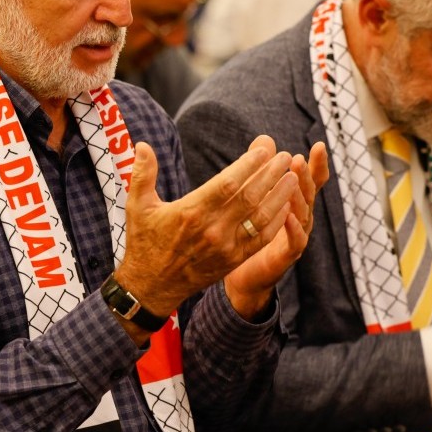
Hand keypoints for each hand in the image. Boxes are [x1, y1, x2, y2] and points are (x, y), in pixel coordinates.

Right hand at [113, 137, 298, 336]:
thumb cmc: (144, 242)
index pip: (227, 184)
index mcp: (190, 213)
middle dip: (270, 175)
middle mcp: (211, 230)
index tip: (264, 150)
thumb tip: (141, 145)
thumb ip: (143, 174)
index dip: (249, 165)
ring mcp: (225, 247)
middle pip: (249, 197)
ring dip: (280, 196)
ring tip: (293, 177)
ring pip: (260, 218)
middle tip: (285, 156)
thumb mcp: (138, 206)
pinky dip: (276, 222)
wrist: (151, 287)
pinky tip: (286, 206)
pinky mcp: (233, 260)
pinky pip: (261, 239)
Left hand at [225, 141, 328, 318]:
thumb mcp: (255, 196)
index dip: (317, 165)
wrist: (242, 274)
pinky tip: (289, 216)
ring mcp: (295, 237)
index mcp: (294, 202)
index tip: (318, 145)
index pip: (310, 181)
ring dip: (300, 196)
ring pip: (304, 214)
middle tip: (297, 159)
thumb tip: (265, 138)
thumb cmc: (250, 229)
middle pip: (307, 194)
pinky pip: (295, 241)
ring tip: (293, 180)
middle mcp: (299, 218)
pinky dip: (294, 229)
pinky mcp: (286, 256)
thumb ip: (263, 170)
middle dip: (304, 176)